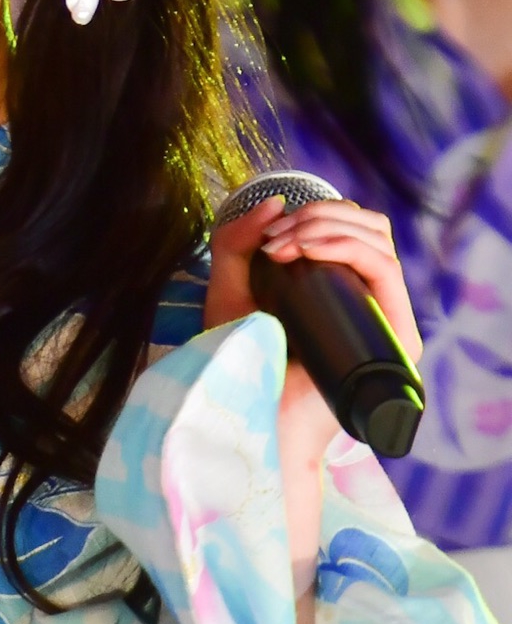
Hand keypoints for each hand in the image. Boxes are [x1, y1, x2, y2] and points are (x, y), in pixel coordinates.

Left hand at [206, 194, 418, 623]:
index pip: (350, 231)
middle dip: (319, 217)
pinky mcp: (392, 338)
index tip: (269, 236)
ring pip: (378, 243)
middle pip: (369, 230)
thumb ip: (239, 245)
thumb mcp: (230, 292)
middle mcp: (367, 303)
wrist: (250, 421)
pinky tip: (308, 251)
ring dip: (328, 228)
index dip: (313, 216)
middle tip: (276, 239)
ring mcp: (384, 321)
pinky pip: (384, 273)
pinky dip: (346, 248)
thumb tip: (275, 202)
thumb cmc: (238, 365)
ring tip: (285, 245)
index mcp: (337, 290)